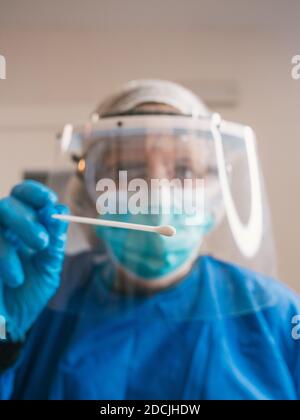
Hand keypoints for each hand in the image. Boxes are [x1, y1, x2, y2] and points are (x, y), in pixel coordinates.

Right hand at [0, 180, 68, 341]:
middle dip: (27, 219)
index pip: (24, 196)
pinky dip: (4, 255)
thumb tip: (61, 210)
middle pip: (7, 203)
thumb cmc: (28, 297)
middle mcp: (2, 230)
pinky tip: (14, 278)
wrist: (10, 326)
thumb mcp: (47, 268)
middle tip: (41, 241)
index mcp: (21, 228)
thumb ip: (54, 241)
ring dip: (16, 236)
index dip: (35, 193)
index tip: (49, 202)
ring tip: (28, 263)